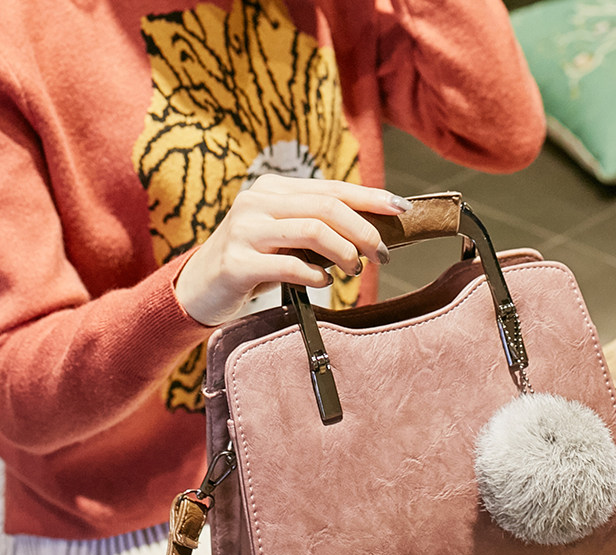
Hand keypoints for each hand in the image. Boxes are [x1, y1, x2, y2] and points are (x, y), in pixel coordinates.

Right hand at [174, 175, 410, 325]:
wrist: (198, 287)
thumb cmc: (251, 262)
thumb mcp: (281, 236)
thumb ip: (315, 227)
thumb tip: (371, 233)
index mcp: (273, 189)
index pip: (332, 188)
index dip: (370, 198)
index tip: (401, 209)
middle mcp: (257, 202)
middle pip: (327, 207)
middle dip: (363, 230)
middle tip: (382, 254)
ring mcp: (245, 231)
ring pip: (312, 230)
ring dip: (344, 252)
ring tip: (355, 269)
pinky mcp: (237, 263)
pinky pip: (289, 266)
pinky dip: (316, 276)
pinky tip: (324, 284)